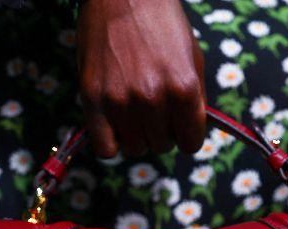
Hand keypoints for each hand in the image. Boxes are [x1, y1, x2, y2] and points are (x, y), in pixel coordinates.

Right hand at [77, 0, 206, 157]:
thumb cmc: (160, 21)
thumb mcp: (192, 56)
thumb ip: (195, 99)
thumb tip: (191, 131)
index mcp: (183, 87)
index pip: (191, 142)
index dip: (187, 134)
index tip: (179, 125)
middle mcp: (152, 97)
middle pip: (162, 146)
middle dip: (162, 131)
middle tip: (154, 108)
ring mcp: (120, 99)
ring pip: (135, 148)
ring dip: (137, 135)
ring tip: (134, 110)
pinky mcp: (92, 98)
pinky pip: (105, 148)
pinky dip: (111, 141)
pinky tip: (115, 123)